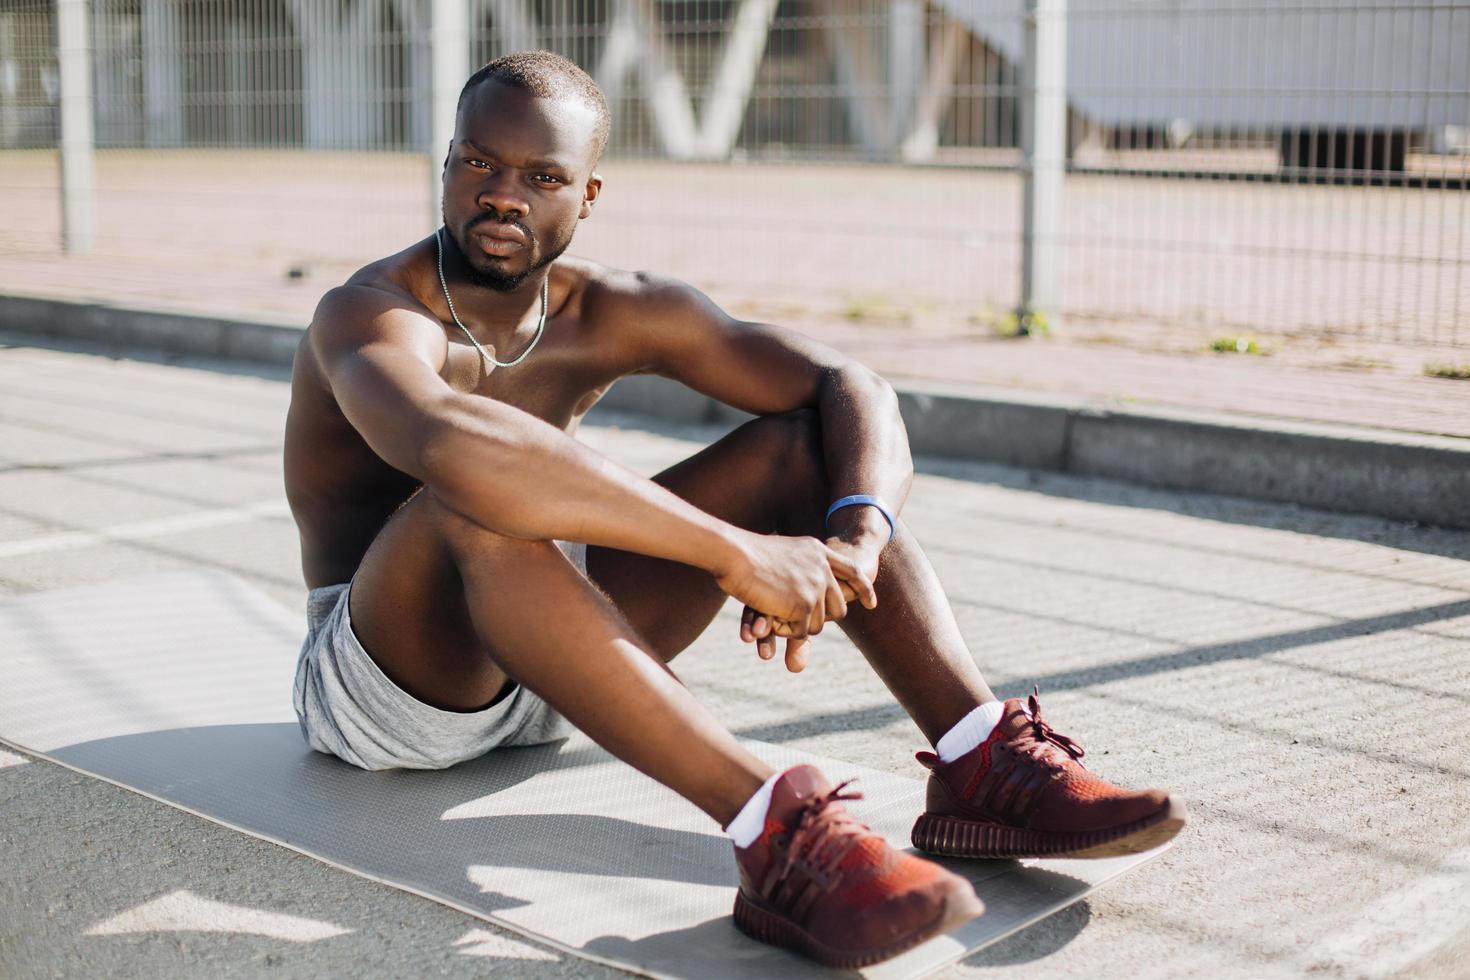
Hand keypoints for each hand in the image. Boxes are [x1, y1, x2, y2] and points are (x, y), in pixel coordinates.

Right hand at [735, 533, 880, 671]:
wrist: (735, 553)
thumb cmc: (745, 554)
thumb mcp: (781, 554)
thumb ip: (798, 569)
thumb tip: (806, 591)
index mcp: (818, 551)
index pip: (852, 570)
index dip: (863, 588)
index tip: (871, 604)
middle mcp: (823, 568)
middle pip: (838, 608)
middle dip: (819, 620)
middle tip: (794, 620)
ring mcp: (816, 586)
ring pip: (817, 624)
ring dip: (793, 625)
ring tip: (772, 612)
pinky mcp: (805, 604)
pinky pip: (799, 632)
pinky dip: (783, 630)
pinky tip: (768, 615)